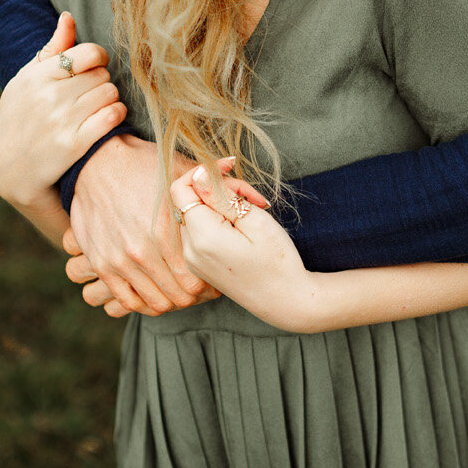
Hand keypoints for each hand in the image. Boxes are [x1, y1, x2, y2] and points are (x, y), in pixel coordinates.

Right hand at [0, 12, 124, 213]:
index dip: (98, 58)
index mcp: (37, 76)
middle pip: (102, 74)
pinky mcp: (74, 144)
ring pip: (111, 93)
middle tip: (93, 92)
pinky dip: (116, 115)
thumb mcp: (26, 81)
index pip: (88, 53)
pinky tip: (108, 118)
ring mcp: (61, 120)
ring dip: (111, 99)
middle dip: (102, 81)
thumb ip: (52, 49)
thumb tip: (69, 16)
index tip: (95, 67)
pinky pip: (112, 116)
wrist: (9, 169)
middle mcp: (49, 96)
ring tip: (98, 105)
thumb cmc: (20, 117)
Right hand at [60, 140, 216, 315]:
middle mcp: (144, 251)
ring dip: (171, 301)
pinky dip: (144, 303)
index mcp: (168, 230)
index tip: (215, 280)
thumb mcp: (183, 171)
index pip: (198, 280)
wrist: (99, 163)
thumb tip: (260, 199)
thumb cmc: (145, 165)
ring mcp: (121, 261)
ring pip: (156, 303)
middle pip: (181, 296)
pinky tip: (154, 292)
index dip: (211, 285)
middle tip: (201, 290)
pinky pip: (128, 301)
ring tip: (179, 291)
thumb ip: (219, 188)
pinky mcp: (103, 265)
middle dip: (195, 296)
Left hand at [168, 163, 310, 330]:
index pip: (182, 188)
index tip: (230, 166)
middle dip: (220, 188)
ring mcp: (193, 260)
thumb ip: (220, 196)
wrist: (285, 301)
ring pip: (197, 213)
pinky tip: (243, 225)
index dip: (204, 170)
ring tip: (253, 210)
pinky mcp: (200, 265)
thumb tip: (198, 176)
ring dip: (221, 203)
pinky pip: (201, 231)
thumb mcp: (254, 219)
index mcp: (202, 237)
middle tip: (253, 196)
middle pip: (192, 199)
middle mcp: (190, 250)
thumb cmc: (277, 260)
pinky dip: (218, 220)